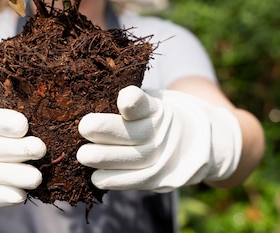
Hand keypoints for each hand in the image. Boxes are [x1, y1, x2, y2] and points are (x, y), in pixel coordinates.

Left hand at [77, 86, 241, 191]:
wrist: (196, 142)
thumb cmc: (156, 118)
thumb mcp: (150, 102)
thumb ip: (128, 105)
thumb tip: (89, 103)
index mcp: (158, 109)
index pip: (144, 104)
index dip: (133, 101)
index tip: (122, 98)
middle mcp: (164, 132)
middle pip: (135, 133)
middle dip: (107, 131)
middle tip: (83, 128)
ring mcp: (166, 156)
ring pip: (134, 159)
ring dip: (105, 159)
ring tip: (83, 155)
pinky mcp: (163, 178)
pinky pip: (137, 180)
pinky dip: (115, 180)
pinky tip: (97, 177)